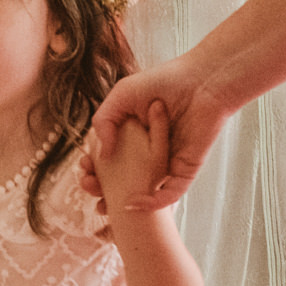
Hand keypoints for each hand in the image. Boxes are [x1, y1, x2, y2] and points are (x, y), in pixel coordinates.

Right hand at [88, 54, 235, 211]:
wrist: (202, 81)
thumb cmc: (163, 82)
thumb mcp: (122, 95)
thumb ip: (104, 120)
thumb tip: (102, 154)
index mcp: (134, 135)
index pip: (109, 158)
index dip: (93, 167)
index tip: (84, 169)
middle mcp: (149, 152)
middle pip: (122, 179)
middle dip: (102, 189)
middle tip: (90, 187)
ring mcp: (167, 163)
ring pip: (144, 191)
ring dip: (123, 203)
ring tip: (105, 204)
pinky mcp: (185, 169)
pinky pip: (169, 193)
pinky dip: (152, 202)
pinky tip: (134, 204)